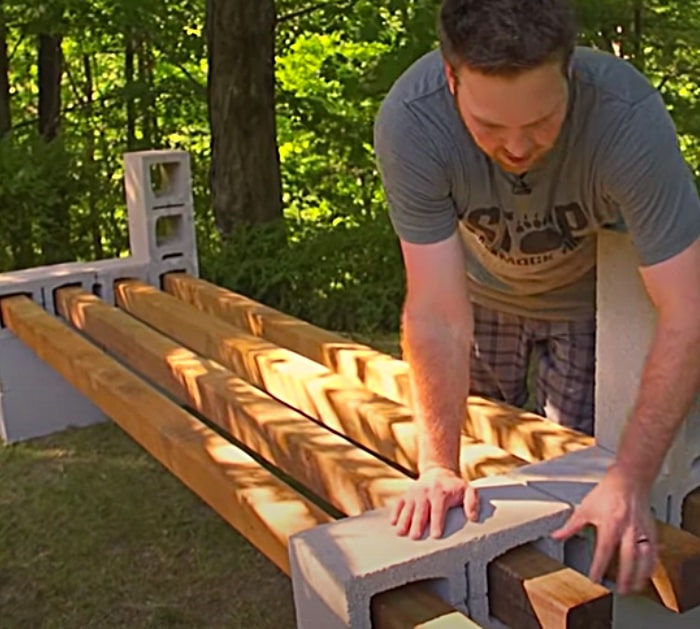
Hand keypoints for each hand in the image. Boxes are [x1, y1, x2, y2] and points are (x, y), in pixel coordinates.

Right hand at [390, 466, 479, 539]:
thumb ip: (472, 502)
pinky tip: (393, 523)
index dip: (437, 523)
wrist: (438, 471)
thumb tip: (473, 517)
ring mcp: (414, 493)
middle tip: (415, 537)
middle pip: (421, 510)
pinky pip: (399, 503)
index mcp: (441, 493)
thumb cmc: (453, 486)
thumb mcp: (468, 490)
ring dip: (404, 520)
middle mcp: (426, 492)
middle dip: (417, 524)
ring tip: (401, 532)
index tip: (436, 535)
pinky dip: (395, 512)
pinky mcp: (407, 494)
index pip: (438, 510)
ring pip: (408, 508)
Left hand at [551, 465, 656, 594]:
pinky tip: (646, 572)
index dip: (599, 566)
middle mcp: (627, 529)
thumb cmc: (607, 492)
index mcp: (610, 524)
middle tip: (619, 589)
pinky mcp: (650, 530)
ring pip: (643, 557)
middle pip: (627, 558)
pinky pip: (654, 551)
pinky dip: (651, 564)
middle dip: (623, 576)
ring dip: (639, 574)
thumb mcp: (585, 508)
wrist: (628, 480)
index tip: (595, 578)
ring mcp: (641, 530)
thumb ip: (571, 526)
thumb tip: (556, 536)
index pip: (604, 550)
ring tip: (633, 586)